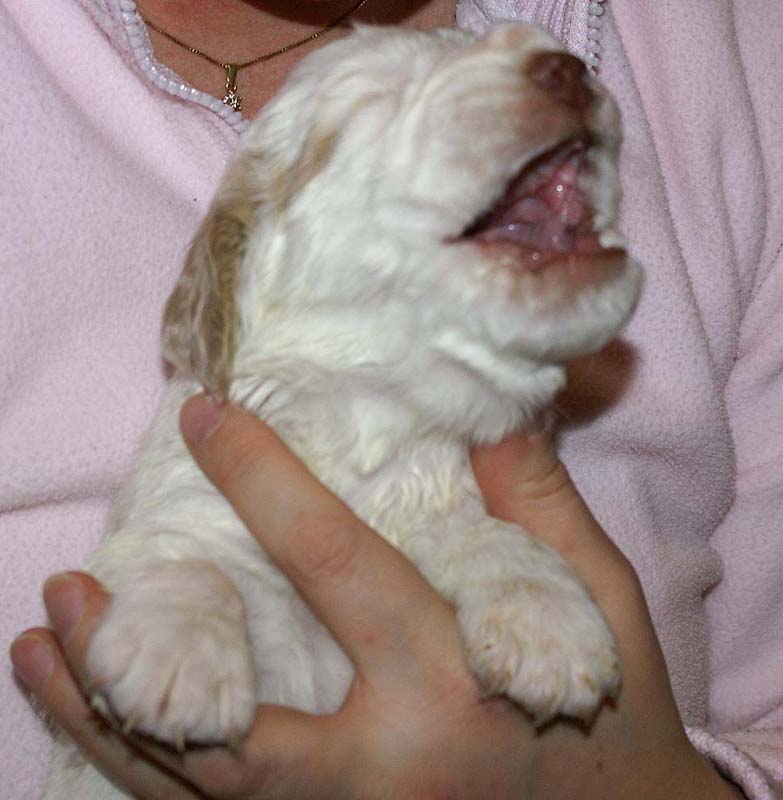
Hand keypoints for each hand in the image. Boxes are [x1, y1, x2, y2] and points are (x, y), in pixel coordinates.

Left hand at [11, 397, 740, 798]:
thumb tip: (485, 418)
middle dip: (129, 655)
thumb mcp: (601, 603)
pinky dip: (146, 773)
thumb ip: (539, 508)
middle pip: (222, 726)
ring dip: (104, 721)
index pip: (336, 566)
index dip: (264, 482)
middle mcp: (381, 772)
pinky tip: (101, 726)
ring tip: (44, 647)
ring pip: (194, 789)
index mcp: (450, 686)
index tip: (207, 417)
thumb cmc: (610, 711)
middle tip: (71, 585)